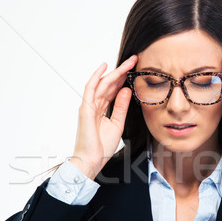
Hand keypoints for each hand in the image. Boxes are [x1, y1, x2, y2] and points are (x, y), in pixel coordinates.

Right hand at [70, 54, 137, 178]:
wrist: (92, 160)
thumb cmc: (101, 146)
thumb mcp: (117, 124)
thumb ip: (121, 107)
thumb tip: (126, 90)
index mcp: (101, 110)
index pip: (113, 90)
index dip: (124, 79)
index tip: (135, 70)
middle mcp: (94, 105)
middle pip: (109, 84)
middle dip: (122, 71)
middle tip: (134, 60)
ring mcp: (89, 106)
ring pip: (103, 84)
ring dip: (115, 72)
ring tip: (127, 62)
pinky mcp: (85, 108)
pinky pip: (90, 89)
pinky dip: (96, 77)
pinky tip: (104, 68)